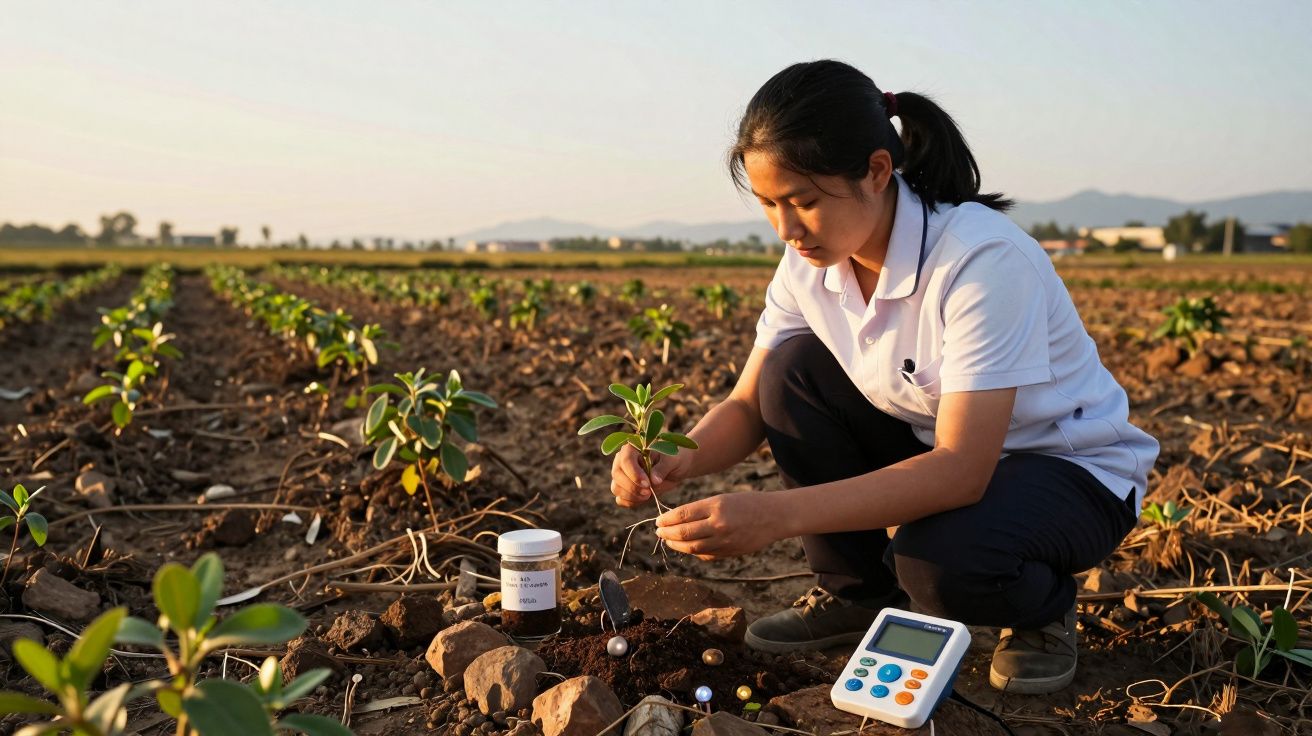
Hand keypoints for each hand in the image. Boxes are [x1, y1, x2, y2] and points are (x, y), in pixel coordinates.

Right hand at [610, 444, 691, 507]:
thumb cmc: (673, 459)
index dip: (634, 473)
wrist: (675, 468)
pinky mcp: (625, 489)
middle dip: (632, 486)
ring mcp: (622, 475)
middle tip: (648, 492)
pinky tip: (644, 499)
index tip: (647, 484)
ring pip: (616, 487)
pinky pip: (620, 499)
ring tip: (648, 495)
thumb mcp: (672, 460)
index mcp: (633, 448)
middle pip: (617, 474)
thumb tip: (654, 480)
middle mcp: (623, 460)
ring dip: (631, 496)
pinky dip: (630, 502)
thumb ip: (662, 468)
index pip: (625, 459)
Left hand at [655, 492, 781, 560]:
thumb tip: (676, 520)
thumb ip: (700, 510)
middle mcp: (719, 524)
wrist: (774, 517)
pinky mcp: (729, 552)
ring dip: (676, 545)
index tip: (658, 521)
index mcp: (716, 506)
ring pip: (692, 547)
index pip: (682, 515)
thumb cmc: (746, 503)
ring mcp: (724, 541)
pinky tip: (686, 547)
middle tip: (658, 532)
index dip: (666, 520)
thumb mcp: (722, 499)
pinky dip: (692, 551)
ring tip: (667, 540)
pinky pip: (705, 554)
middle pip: (683, 533)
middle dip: (667, 534)